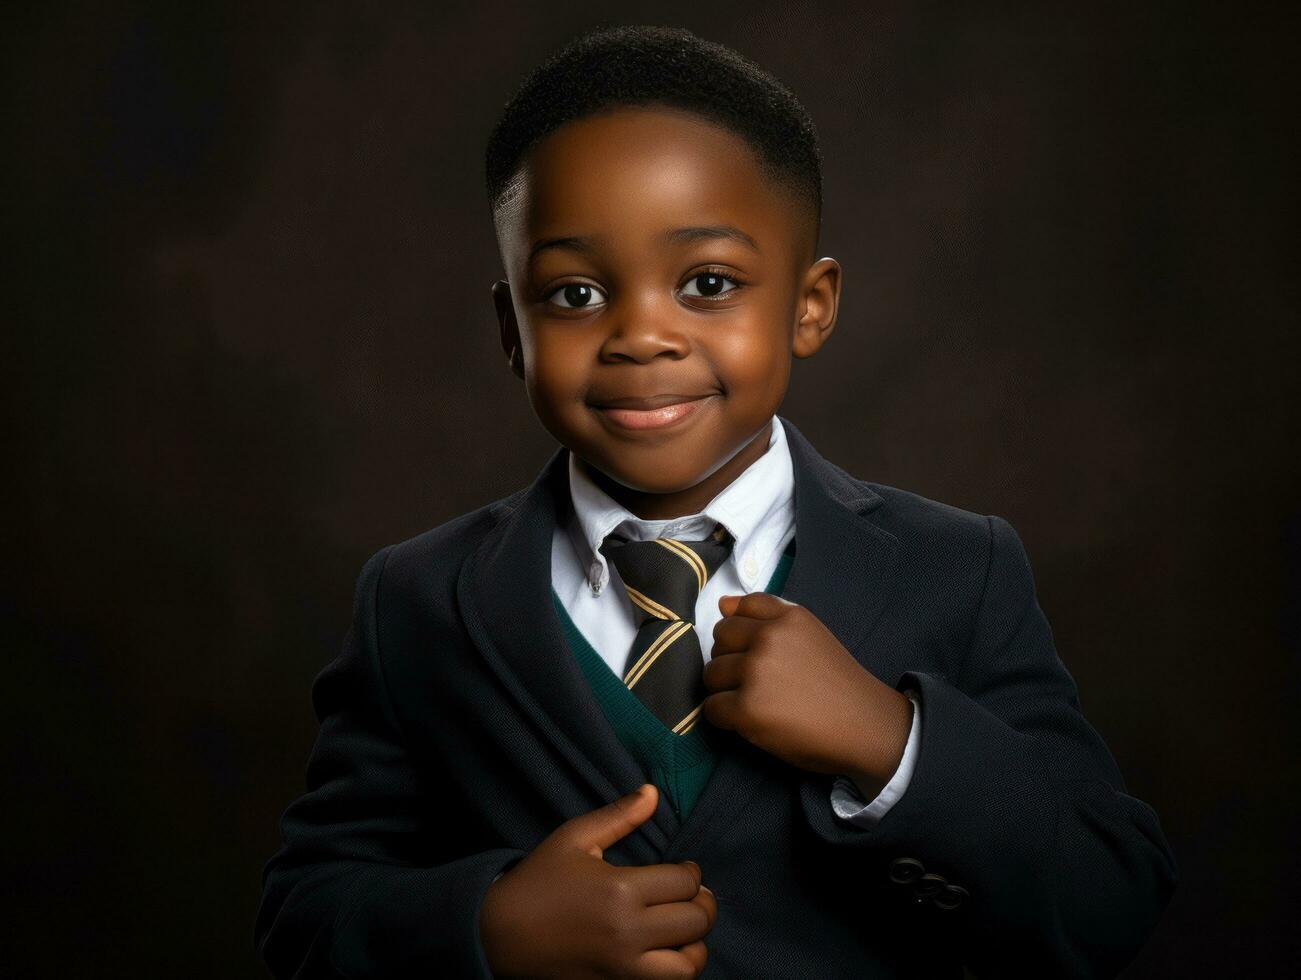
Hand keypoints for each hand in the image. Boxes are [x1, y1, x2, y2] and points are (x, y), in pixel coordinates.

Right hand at [479, 784, 716, 979]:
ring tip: (684, 928)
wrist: (499, 934)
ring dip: (695, 944)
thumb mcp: (574, 838)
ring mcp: (623, 968)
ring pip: (688, 965)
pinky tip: (666, 951)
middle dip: (703, 904)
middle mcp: (628, 932)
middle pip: (695, 921)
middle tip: (692, 895)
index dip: (693, 873)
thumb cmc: (538, 881)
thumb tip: (653, 792)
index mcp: (620, 890)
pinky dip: (676, 970)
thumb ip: (619, 815)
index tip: (685, 870)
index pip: (685, 883)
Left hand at [703, 593, 912, 797]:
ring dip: (725, 689)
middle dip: (730, 660)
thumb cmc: (837, 683)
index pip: (736, 612)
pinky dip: (724, 717)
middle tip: (756, 681)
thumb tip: (722, 604)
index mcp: (788, 618)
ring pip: (711, 674)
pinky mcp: (747, 708)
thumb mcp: (809, 634)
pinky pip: (712, 707)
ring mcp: (756, 673)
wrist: (864, 726)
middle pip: (719, 640)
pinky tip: (749, 720)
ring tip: (754, 701)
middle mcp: (770, 638)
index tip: (757, 654)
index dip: (740, 635)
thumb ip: (768, 614)